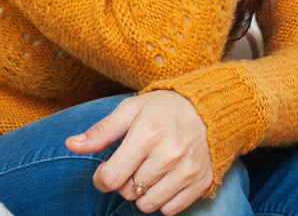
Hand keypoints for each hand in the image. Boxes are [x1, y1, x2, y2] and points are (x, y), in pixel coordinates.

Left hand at [66, 91, 212, 214]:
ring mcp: (187, 169)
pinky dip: (164, 199)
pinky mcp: (201, 181)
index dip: (102, 178)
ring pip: (148, 205)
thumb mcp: (132, 110)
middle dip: (126, 181)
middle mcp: (169, 154)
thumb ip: (101, 131)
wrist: (210, 106)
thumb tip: (71, 144)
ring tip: (151, 171)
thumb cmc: (165, 108)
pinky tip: (167, 178)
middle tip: (137, 162)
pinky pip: (170, 209)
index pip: (110, 178)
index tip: (110, 168)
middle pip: (128, 193)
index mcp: (148, 134)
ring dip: (143, 193)